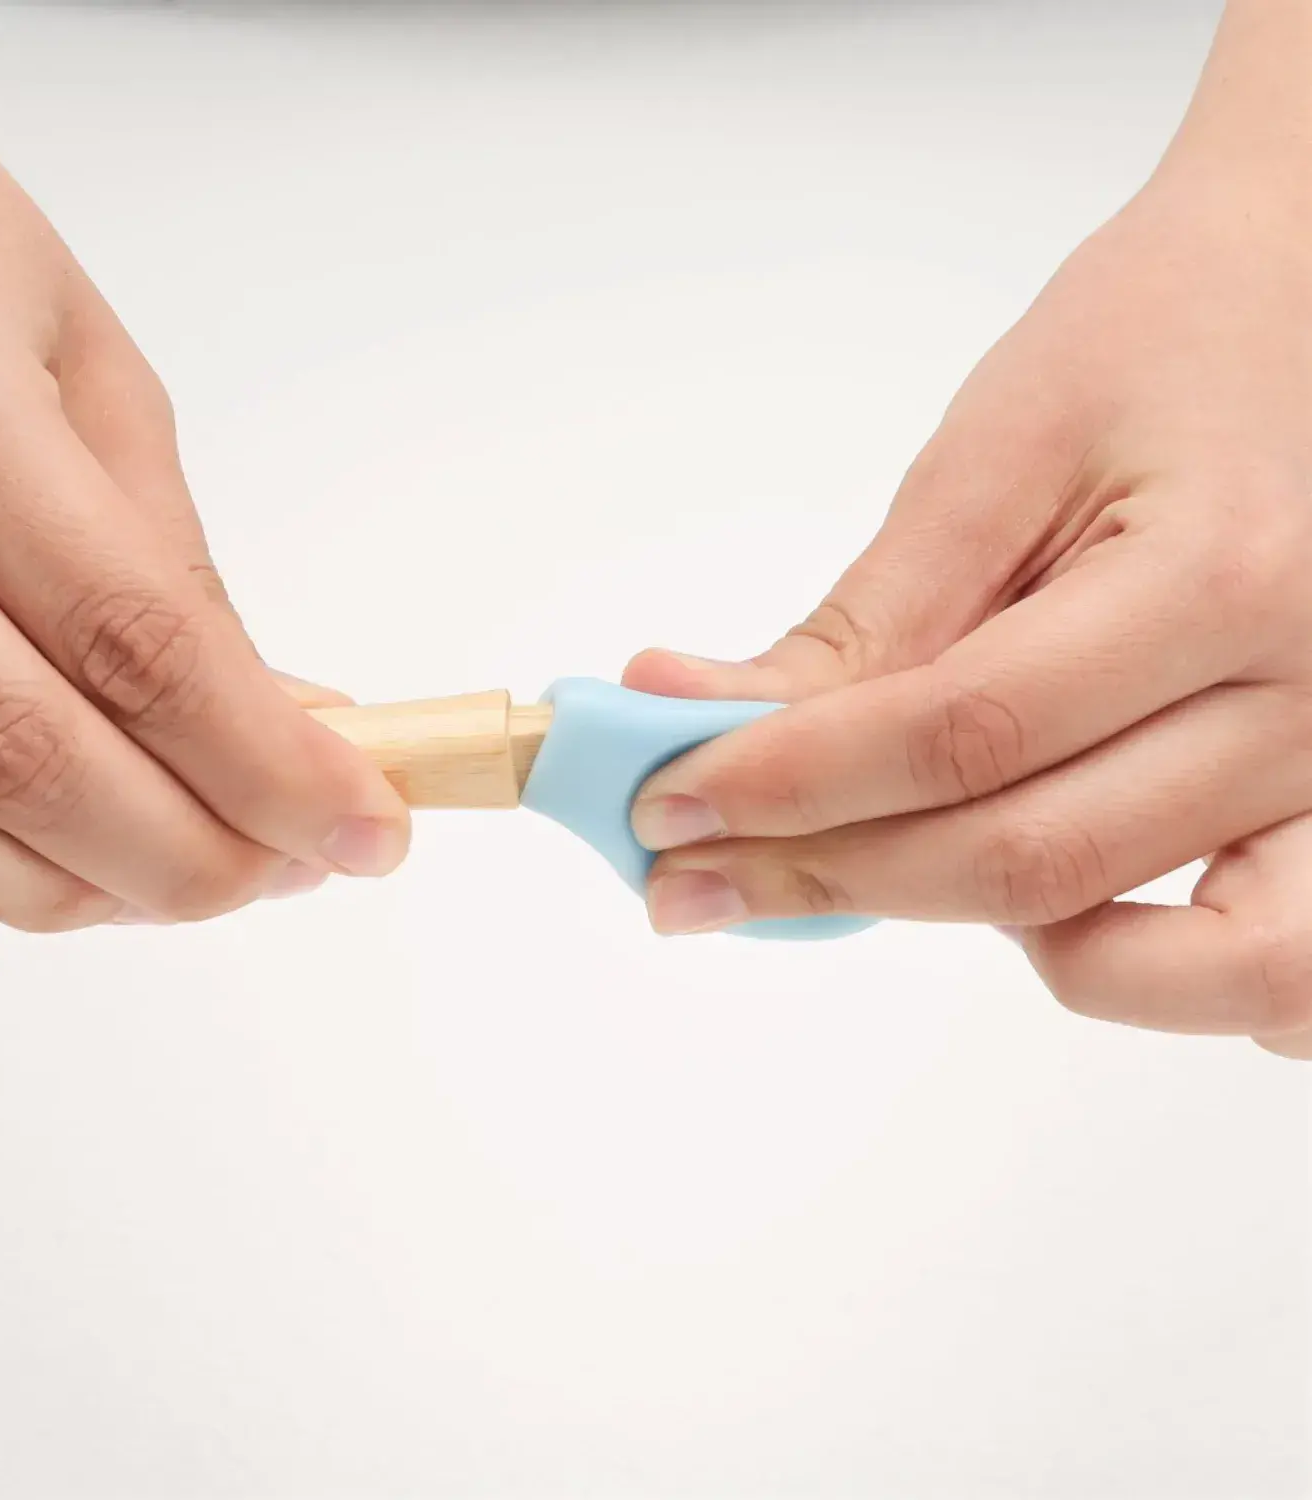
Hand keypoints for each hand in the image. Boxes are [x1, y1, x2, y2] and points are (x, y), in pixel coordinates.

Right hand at [0, 27, 407, 976]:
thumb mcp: (80, 363)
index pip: (145, 645)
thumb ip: (165, 552)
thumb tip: (282, 716)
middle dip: (187, 855)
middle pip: (28, 752)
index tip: (366, 831)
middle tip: (285, 872)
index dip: (270, 767)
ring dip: (62, 892)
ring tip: (175, 888)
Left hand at [624, 3, 1311, 1057]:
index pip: (956, 737)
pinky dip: (1136, 973)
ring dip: (967, 935)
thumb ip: (868, 617)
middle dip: (827, 875)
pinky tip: (1029, 914)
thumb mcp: (1001, 451)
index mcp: (1217, 581)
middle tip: (695, 877)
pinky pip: (1266, 969)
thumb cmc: (1171, 331)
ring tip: (857, 875)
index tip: (663, 802)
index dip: (787, 785)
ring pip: (1148, 951)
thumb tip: (701, 718)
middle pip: (1028, 862)